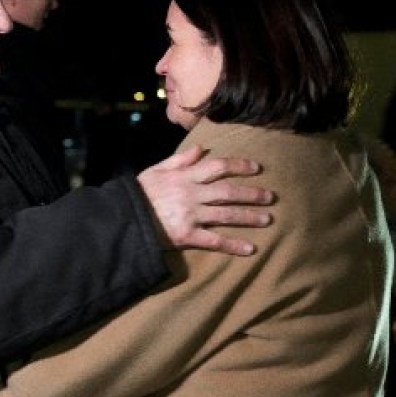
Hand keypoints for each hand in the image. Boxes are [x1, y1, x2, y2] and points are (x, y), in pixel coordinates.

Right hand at [136, 146, 273, 254]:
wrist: (124, 218)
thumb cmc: (139, 193)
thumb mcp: (156, 169)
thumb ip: (179, 159)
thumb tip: (201, 148)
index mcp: (184, 177)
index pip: (217, 166)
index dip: (239, 166)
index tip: (256, 167)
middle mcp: (191, 194)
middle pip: (228, 192)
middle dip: (252, 193)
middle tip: (271, 196)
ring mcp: (190, 215)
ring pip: (226, 215)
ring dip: (249, 217)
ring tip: (267, 218)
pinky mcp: (187, 236)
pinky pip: (215, 240)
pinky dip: (233, 245)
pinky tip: (250, 248)